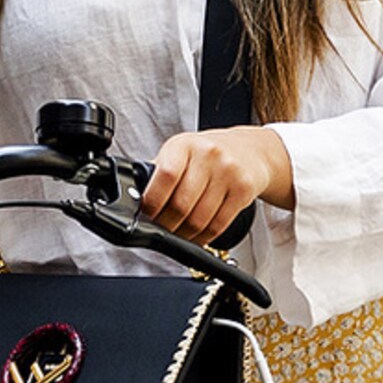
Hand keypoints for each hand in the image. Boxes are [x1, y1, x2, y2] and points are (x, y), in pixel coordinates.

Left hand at [139, 126, 293, 245]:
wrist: (250, 150)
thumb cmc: (208, 154)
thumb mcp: (180, 151)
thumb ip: (158, 172)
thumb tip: (132, 198)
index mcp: (184, 144)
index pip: (165, 176)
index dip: (152, 203)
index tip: (147, 215)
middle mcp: (208, 154)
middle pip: (180, 204)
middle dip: (166, 225)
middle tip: (161, 230)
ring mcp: (228, 171)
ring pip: (198, 220)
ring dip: (184, 235)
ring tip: (178, 234)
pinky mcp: (243, 189)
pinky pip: (218, 225)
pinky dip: (203, 237)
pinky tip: (197, 235)